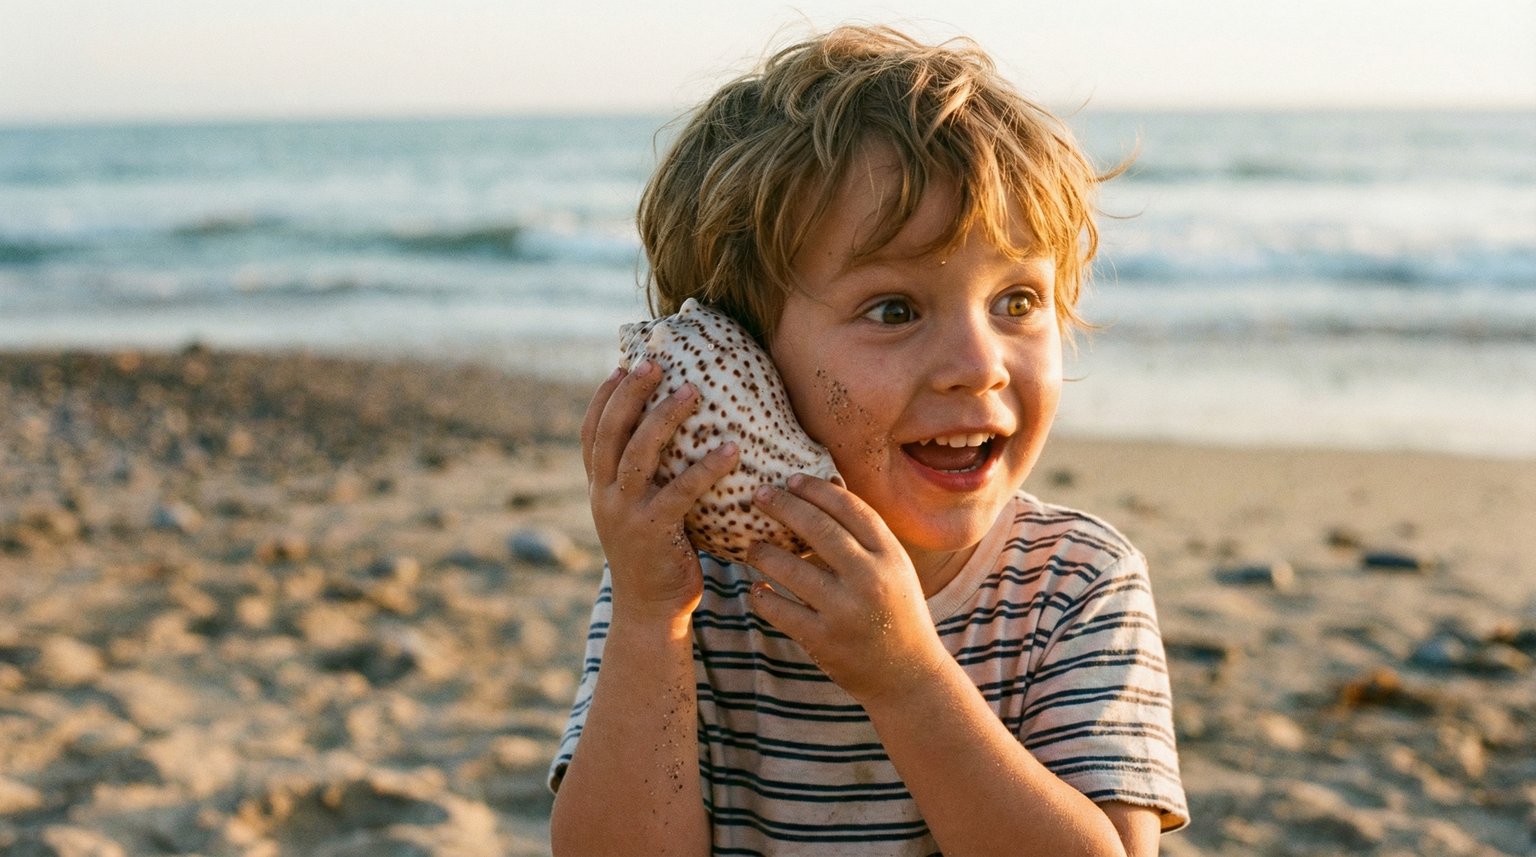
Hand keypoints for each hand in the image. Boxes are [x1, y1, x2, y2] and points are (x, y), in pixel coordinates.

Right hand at [581, 360, 739, 623]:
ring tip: (692, 391)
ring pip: (638, 455)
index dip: (605, 397)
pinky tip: (730, 449)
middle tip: (654, 362)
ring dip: (664, 418)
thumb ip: (646, 475)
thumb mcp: (639, 509)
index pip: (592, 432)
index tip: (624, 364)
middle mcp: (604, 496)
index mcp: (599, 487)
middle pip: (610, 433)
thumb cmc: (657, 551)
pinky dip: (705, 469)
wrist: (650, 609)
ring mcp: (625, 515)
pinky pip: (680, 493)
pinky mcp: (653, 534)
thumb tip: (675, 430)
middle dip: (630, 393)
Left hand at [748, 475, 947, 704]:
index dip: (817, 489)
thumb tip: (829, 480)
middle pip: (818, 529)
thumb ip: (864, 531)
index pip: (850, 508)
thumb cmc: (896, 612)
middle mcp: (870, 579)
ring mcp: (845, 611)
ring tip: (753, 547)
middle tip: (759, 495)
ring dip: (763, 553)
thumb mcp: (893, 568)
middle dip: (783, 506)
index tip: (791, 479)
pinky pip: (779, 610)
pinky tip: (758, 589)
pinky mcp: (824, 640)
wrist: (908, 676)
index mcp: (890, 556)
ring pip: (790, 568)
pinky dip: (762, 596)